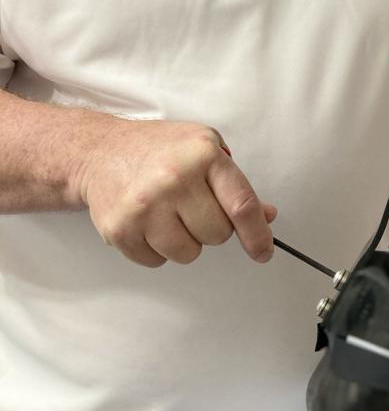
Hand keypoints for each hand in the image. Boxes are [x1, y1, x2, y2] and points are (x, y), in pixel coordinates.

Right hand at [77, 117, 276, 267]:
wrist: (100, 151)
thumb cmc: (158, 150)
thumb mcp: (205, 149)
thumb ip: (236, 185)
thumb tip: (265, 217)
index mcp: (202, 155)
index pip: (241, 205)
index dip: (257, 235)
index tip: (263, 252)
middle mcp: (174, 179)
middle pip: (218, 234)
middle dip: (211, 227)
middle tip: (191, 206)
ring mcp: (145, 206)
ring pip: (188, 254)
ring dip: (184, 241)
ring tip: (168, 213)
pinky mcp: (120, 229)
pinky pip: (156, 261)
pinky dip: (156, 249)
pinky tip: (148, 221)